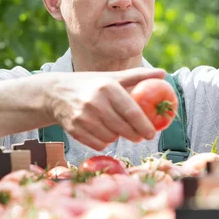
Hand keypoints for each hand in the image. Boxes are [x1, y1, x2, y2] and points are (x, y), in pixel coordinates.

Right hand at [47, 68, 165, 150]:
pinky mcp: (74, 129)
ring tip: (116, 129)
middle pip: (123, 128)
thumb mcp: (111, 77)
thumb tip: (163, 74)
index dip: (145, 126)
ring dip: (117, 137)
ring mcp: (83, 117)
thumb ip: (137, 76)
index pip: (132, 112)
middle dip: (135, 135)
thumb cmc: (90, 84)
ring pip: (111, 138)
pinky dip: (104, 142)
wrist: (56, 93)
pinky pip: (98, 144)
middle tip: (139, 136)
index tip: (152, 133)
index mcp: (107, 87)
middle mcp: (95, 101)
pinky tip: (103, 133)